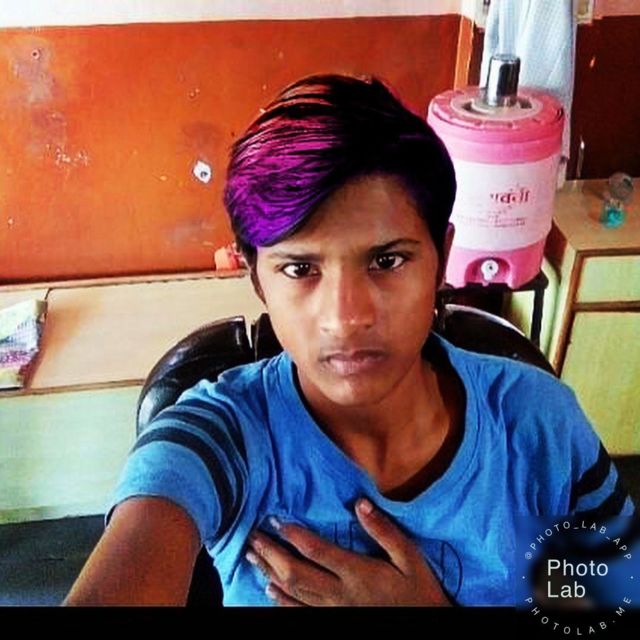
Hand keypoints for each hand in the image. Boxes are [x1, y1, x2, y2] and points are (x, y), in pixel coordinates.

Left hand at [246, 498, 451, 606]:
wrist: (426, 625)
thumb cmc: (418, 589)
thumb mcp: (409, 557)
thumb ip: (384, 531)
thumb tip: (361, 503)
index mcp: (358, 573)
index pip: (317, 552)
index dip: (293, 536)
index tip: (276, 520)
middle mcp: (340, 594)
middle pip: (296, 573)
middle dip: (271, 554)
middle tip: (253, 536)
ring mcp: (334, 611)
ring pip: (294, 592)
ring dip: (270, 572)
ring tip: (252, 555)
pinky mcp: (333, 621)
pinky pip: (301, 612)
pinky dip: (281, 600)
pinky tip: (269, 588)